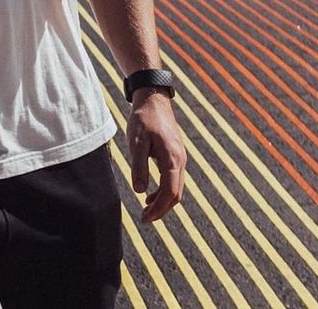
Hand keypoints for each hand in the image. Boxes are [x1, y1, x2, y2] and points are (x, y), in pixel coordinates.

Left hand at [126, 89, 185, 221]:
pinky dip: (164, 190)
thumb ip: (139, 166)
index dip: (158, 209)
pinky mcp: (174, 154)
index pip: (170, 192)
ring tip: (146, 210)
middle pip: (176, 194)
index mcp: (172, 158)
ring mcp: (179, 157)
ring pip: (176, 187)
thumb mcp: (137, 142)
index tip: (145, 218)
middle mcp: (180, 160)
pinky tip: (150, 194)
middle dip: (161, 209)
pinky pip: (173, 178)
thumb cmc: (144, 119)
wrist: (153, 99)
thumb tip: (140, 191)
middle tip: (144, 219)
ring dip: (163, 201)